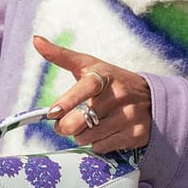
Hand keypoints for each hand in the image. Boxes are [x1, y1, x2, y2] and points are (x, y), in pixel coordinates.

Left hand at [32, 35, 151, 153]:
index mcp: (105, 75)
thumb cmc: (112, 80)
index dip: (68, 101)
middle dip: (66, 126)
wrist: (152, 97)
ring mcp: (129, 115)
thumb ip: (62, 56)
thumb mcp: (91, 65)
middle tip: (65, 123)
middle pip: (80, 121)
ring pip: (89, 137)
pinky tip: (106, 131)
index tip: (53, 113)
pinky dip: (98, 143)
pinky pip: (102, 147)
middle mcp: (119, 94)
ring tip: (91, 123)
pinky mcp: (136, 134)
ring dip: (83, 134)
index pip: (86, 87)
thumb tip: (36, 40)